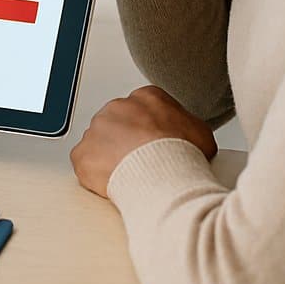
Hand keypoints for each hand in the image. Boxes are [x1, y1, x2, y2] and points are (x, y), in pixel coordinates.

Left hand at [69, 86, 218, 197]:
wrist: (163, 176)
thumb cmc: (183, 157)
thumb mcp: (201, 134)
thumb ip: (187, 126)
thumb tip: (188, 134)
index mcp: (145, 98)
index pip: (141, 111)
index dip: (148, 132)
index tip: (153, 147)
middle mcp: (117, 107)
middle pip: (118, 125)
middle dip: (127, 144)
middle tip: (142, 165)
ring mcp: (96, 129)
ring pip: (100, 143)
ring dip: (111, 159)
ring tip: (131, 177)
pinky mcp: (83, 153)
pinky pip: (85, 163)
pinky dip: (95, 175)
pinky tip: (113, 185)